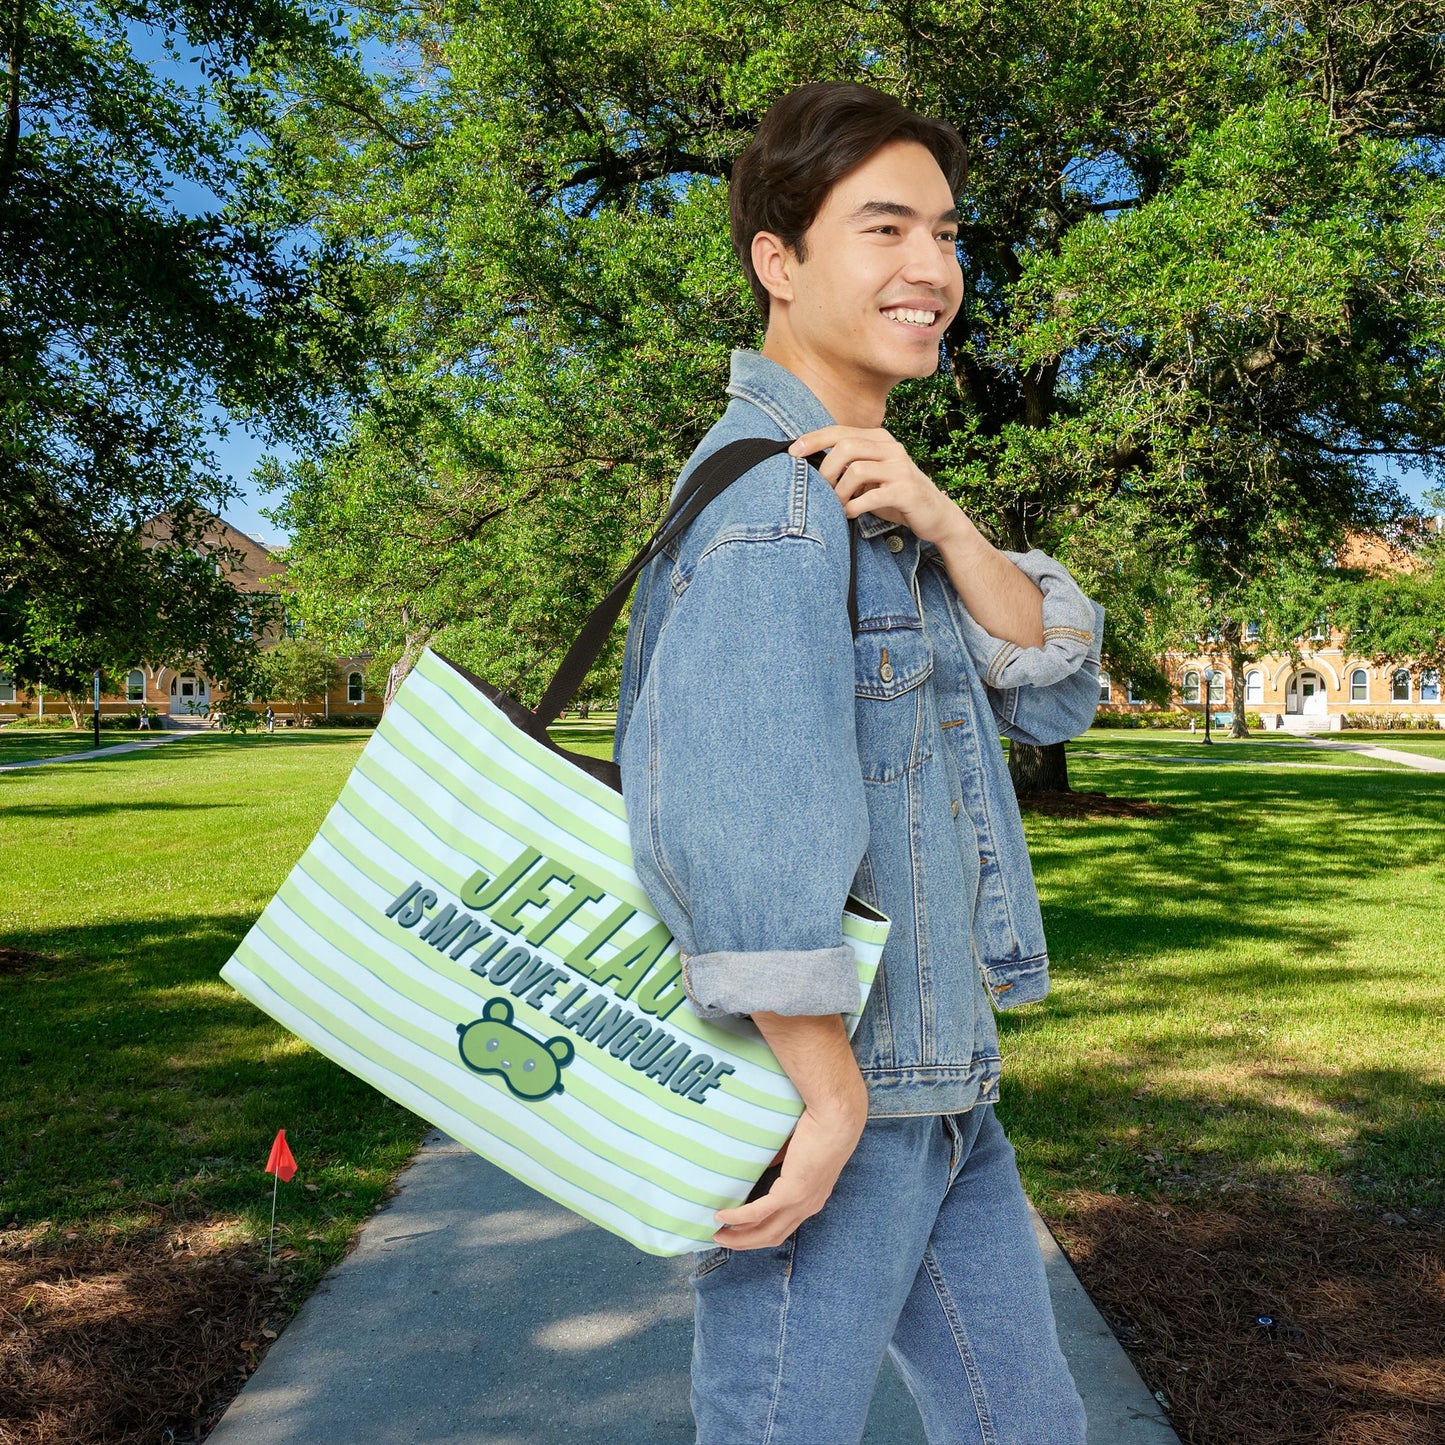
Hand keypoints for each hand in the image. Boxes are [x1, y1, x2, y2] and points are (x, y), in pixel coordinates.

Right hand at [712, 1096, 866, 1249]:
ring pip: (765, 1231)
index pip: (783, 1227)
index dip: (759, 1234)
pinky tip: (722, 1216)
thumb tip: (767, 1164)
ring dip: (739, 1237)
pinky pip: (759, 1212)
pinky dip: (739, 1217)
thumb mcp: (798, 1152)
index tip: (738, 1233)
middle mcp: (807, 1207)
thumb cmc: (821, 1128)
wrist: (835, 1119)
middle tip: (721, 1239)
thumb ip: (784, 1163)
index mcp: (811, 1200)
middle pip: (772, 1236)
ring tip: (718, 1234)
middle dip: (745, 1242)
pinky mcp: (792, 1192)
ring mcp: (800, 1202)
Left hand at [790, 426, 966, 545]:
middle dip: (826, 471)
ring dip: (839, 492)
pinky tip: (849, 514)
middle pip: (846, 446)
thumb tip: (811, 467)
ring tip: (838, 506)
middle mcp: (891, 448)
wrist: (935, 515)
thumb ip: (849, 466)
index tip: (792, 451)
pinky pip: (871, 496)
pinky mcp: (905, 491)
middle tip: (822, 491)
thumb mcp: (872, 476)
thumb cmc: (895, 495)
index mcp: (880, 439)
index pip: (840, 431)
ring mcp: (900, 469)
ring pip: (856, 470)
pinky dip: (853, 507)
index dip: (814, 439)